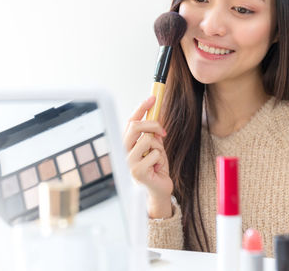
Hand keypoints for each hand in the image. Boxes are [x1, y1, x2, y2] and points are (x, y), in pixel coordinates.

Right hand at [124, 96, 172, 217]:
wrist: (159, 190)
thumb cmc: (156, 168)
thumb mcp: (156, 147)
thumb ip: (153, 135)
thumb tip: (155, 117)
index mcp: (128, 144)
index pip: (131, 121)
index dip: (141, 108)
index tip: (152, 98)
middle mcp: (124, 151)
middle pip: (136, 127)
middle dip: (154, 125)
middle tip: (163, 132)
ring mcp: (129, 162)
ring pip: (148, 140)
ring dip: (159, 148)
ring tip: (158, 158)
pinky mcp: (137, 171)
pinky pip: (155, 155)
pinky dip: (161, 160)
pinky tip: (157, 169)